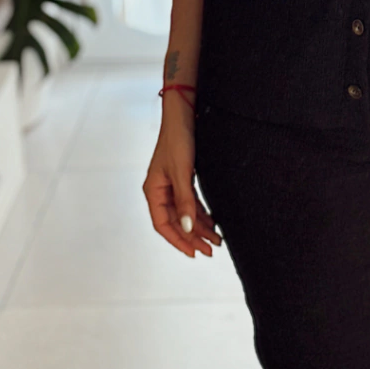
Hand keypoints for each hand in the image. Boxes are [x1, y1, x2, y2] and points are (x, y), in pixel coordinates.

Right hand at [143, 104, 221, 258]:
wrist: (183, 115)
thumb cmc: (177, 140)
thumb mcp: (182, 173)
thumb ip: (185, 201)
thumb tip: (188, 228)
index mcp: (153, 191)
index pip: (163, 225)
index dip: (178, 240)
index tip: (194, 253)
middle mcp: (160, 191)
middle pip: (176, 222)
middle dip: (193, 237)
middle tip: (211, 250)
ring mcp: (171, 185)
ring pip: (185, 213)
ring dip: (200, 227)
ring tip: (217, 240)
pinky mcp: (183, 179)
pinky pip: (191, 202)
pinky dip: (202, 213)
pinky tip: (213, 222)